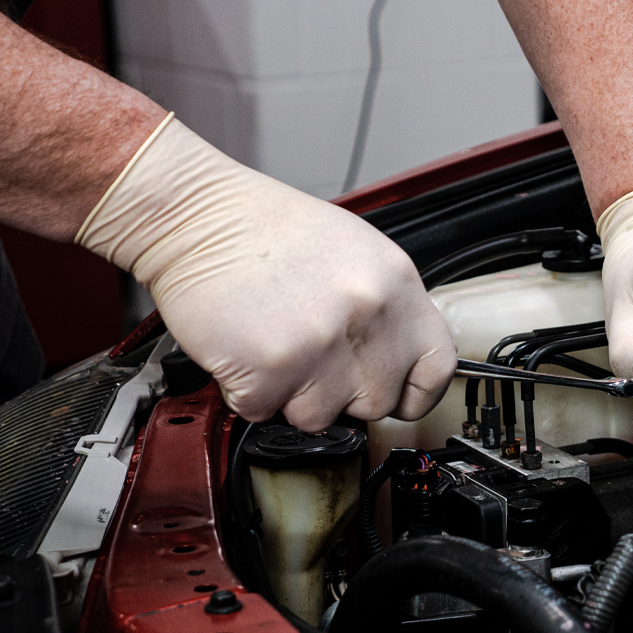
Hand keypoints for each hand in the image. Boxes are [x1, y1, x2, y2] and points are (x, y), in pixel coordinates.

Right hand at [77, 114, 456, 429]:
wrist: (196, 215)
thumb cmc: (268, 230)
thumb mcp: (357, 254)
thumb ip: (386, 310)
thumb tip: (398, 361)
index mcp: (396, 285)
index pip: (436, 369)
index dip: (415, 393)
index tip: (396, 397)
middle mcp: (366, 314)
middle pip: (378, 403)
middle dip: (344, 394)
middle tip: (313, 359)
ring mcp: (320, 344)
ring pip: (321, 417)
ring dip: (293, 396)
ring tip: (276, 346)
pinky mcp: (270, 368)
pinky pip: (265, 412)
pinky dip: (249, 392)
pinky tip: (246, 348)